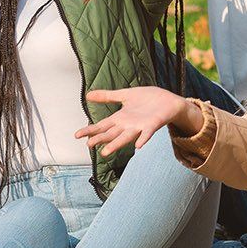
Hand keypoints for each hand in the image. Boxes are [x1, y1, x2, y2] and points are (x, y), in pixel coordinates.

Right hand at [77, 86, 191, 156]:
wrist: (169, 101)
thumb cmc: (148, 99)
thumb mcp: (124, 95)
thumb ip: (107, 96)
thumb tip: (88, 94)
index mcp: (120, 118)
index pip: (102, 126)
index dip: (90, 130)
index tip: (77, 136)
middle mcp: (128, 125)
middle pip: (111, 133)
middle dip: (100, 139)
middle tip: (89, 145)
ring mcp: (140, 126)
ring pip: (125, 137)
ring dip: (116, 144)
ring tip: (106, 153)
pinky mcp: (152, 124)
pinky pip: (147, 133)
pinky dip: (142, 139)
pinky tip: (138, 145)